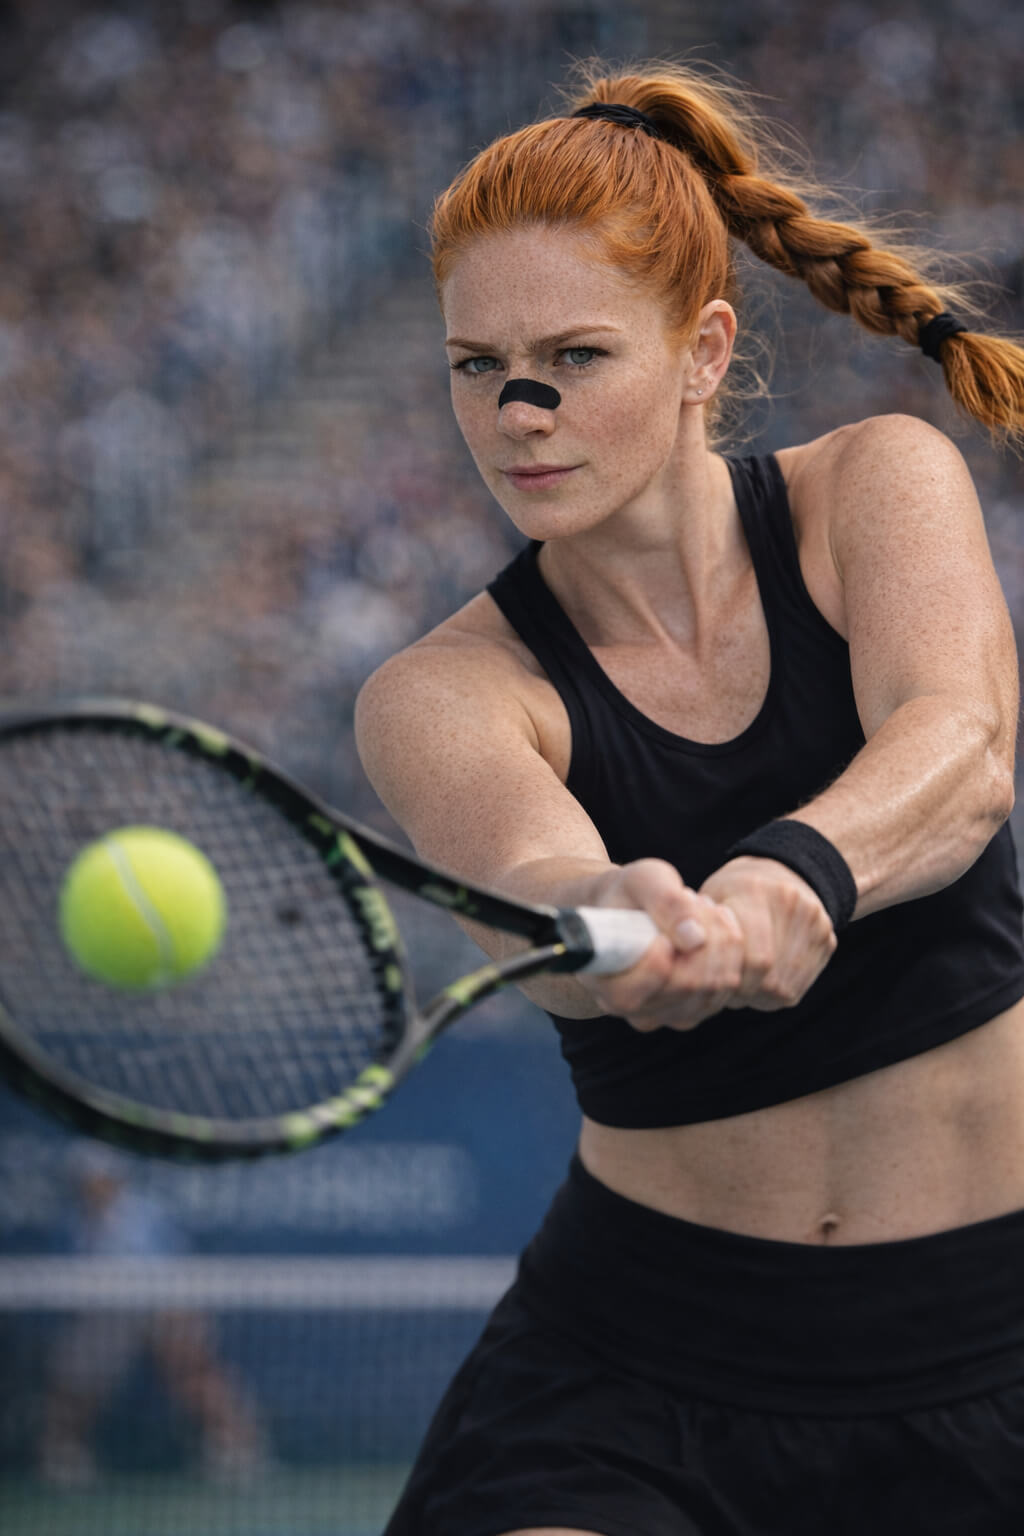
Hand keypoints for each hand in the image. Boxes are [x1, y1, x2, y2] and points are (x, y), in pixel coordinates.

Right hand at [577, 858, 746, 1032]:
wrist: (630, 909)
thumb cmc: (629, 894)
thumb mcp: (640, 881)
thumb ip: (664, 902)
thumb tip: (695, 938)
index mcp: (607, 985)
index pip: (633, 993)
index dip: (656, 960)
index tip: (662, 929)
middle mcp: (636, 1010)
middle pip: (689, 984)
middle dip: (704, 934)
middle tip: (693, 899)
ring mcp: (668, 1015)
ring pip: (716, 985)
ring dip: (720, 938)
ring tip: (699, 909)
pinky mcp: (697, 1010)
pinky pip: (730, 985)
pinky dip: (731, 950)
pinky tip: (713, 926)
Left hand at [698, 856, 837, 1011]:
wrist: (784, 871)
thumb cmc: (733, 892)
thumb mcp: (708, 900)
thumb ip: (697, 931)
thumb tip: (687, 962)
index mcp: (757, 891)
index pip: (752, 957)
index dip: (728, 979)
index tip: (709, 981)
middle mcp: (794, 906)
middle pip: (769, 976)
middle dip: (740, 990)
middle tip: (721, 987)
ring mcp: (817, 924)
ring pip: (783, 986)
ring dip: (756, 994)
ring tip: (738, 982)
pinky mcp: (828, 942)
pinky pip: (798, 985)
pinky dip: (774, 991)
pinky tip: (758, 980)